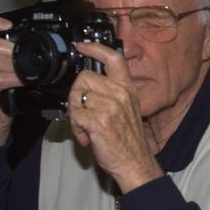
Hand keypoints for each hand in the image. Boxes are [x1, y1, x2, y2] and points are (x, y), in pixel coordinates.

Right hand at [0, 15, 19, 145]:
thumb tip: (39, 49)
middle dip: (7, 46)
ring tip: (25, 69)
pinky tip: (23, 81)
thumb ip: (15, 58)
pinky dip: (12, 78)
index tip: (7, 25)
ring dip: (10, 62)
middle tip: (24, 54)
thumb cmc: (2, 95)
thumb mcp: (8, 71)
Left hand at [67, 41, 162, 192]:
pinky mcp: (100, 121)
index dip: (95, 48)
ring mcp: (111, 107)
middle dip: (75, 95)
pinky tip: (86, 137)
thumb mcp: (127, 109)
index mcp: (127, 88)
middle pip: (84, 77)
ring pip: (77, 96)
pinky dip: (75, 128)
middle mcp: (121, 94)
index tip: (81, 46)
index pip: (114, 58)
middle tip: (81, 113)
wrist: (135, 163)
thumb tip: (86, 87)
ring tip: (85, 128)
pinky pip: (75, 116)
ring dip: (75, 115)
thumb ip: (111, 93)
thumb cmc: (129, 140)